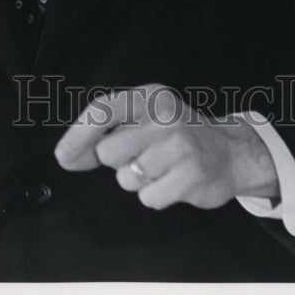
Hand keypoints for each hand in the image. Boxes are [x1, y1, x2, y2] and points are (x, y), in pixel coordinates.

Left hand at [54, 83, 278, 210]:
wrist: (231, 151)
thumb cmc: (176, 137)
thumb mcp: (145, 119)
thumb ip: (107, 133)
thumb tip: (67, 157)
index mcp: (149, 97)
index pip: (104, 109)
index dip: (79, 134)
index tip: (63, 156)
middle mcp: (164, 115)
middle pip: (109, 152)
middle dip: (118, 162)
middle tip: (142, 156)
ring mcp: (180, 144)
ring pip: (127, 178)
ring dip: (138, 180)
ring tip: (162, 167)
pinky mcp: (192, 173)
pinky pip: (149, 197)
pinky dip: (156, 195)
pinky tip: (173, 181)